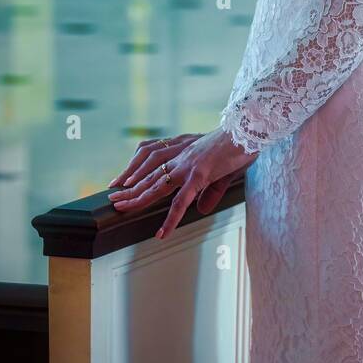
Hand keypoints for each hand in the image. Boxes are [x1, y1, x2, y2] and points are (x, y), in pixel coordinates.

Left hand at [107, 128, 255, 238]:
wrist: (249, 130)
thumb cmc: (239, 146)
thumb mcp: (222, 172)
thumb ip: (210, 191)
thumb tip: (201, 209)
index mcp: (186, 153)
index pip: (154, 163)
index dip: (137, 173)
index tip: (123, 183)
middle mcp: (182, 157)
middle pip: (149, 175)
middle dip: (130, 188)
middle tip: (113, 199)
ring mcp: (188, 166)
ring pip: (157, 186)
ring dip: (139, 198)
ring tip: (124, 209)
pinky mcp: (199, 174)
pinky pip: (180, 201)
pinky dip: (170, 219)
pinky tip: (163, 232)